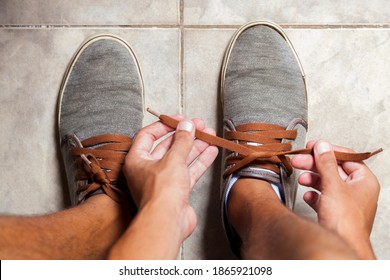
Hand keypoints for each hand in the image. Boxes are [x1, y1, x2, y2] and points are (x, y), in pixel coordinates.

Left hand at [124, 116, 218, 236]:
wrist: (167, 222)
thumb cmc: (161, 193)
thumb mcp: (172, 159)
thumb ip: (182, 141)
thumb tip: (187, 125)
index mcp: (137, 160)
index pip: (148, 135)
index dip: (165, 125)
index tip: (180, 119)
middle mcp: (148, 169)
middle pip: (168, 146)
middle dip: (185, 135)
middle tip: (199, 126)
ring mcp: (163, 180)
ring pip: (181, 158)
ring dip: (195, 146)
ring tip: (209, 135)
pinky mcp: (177, 190)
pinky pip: (189, 171)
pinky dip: (200, 161)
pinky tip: (211, 151)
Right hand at [291, 140, 379, 258]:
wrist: (341, 245)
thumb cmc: (346, 222)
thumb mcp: (334, 185)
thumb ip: (326, 164)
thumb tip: (322, 146)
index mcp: (364, 181)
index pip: (347, 158)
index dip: (329, 151)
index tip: (314, 147)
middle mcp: (357, 191)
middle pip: (333, 170)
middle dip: (315, 165)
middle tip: (300, 160)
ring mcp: (346, 202)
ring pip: (326, 184)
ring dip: (312, 180)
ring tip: (302, 178)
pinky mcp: (335, 213)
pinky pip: (323, 198)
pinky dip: (314, 195)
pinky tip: (308, 196)